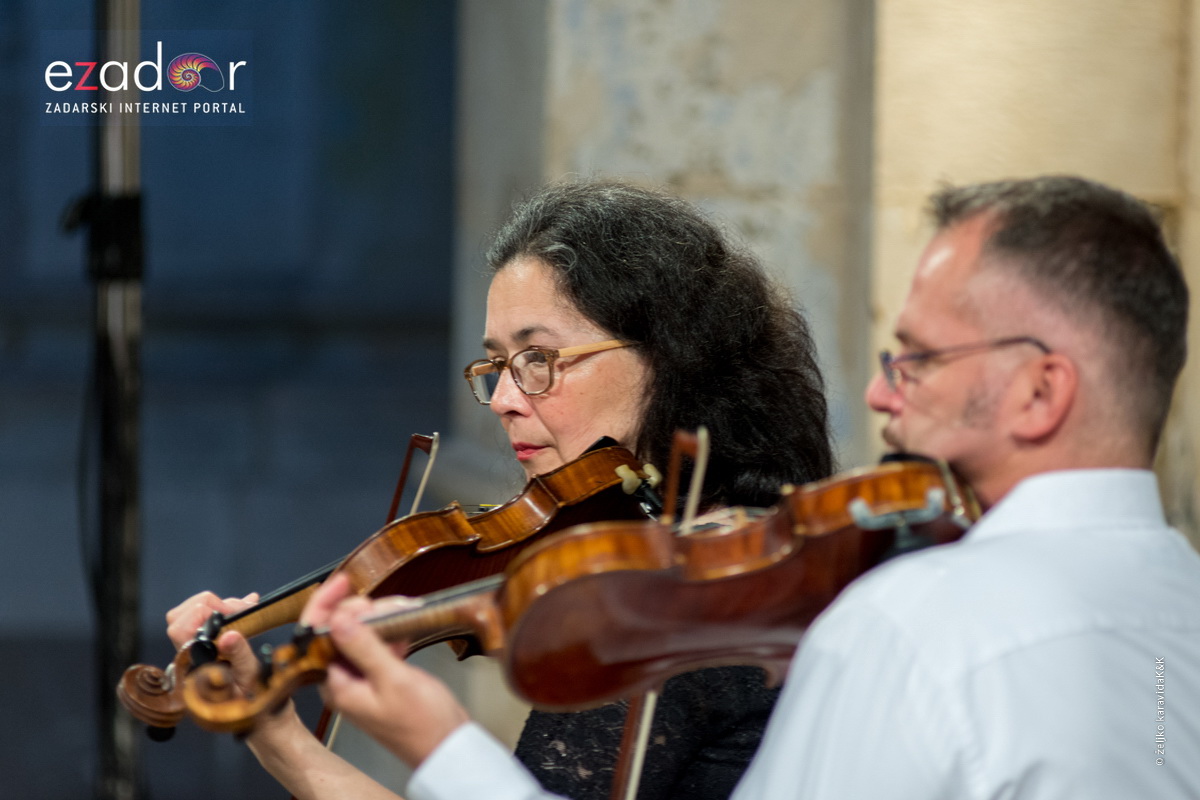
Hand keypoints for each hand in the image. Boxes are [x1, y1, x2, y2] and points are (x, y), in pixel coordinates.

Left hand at [165, 590, 299, 737]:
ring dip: (217, 607)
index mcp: (195, 666)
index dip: (205, 612)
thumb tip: (229, 634)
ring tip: (245, 608)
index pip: (181, 627)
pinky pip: (208, 623)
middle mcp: (191, 659)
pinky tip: (246, 607)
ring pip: (192, 617)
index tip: (235, 612)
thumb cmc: (255, 705)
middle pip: (180, 617)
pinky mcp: (211, 651)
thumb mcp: (252, 679)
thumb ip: (239, 656)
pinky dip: (225, 611)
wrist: (260, 722)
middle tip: (240, 608)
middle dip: (209, 604)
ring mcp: (199, 654)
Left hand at [301, 574, 470, 766]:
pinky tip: (406, 631)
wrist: (447, 746)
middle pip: (338, 628)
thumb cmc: (422, 722)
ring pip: (361, 632)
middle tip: (391, 607)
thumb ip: (363, 647)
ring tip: (405, 615)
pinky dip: (391, 631)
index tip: (344, 581)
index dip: (325, 603)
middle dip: (363, 610)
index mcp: (335, 684)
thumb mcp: (392, 679)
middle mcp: (342, 679)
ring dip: (381, 618)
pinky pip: (377, 642)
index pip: (316, 634)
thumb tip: (336, 618)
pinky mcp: (379, 675)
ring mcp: (360, 676)